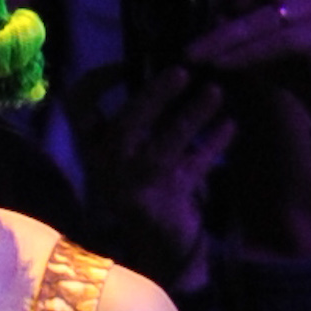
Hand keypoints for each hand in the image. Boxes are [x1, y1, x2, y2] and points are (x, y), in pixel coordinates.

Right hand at [86, 65, 233, 286]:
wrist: (157, 245)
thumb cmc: (143, 186)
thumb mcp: (129, 151)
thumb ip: (138, 115)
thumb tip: (169, 65)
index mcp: (92, 146)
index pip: (79, 103)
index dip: (98, 79)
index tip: (125, 65)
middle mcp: (107, 165)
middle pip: (129, 121)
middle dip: (157, 94)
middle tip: (184, 71)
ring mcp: (136, 184)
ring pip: (168, 141)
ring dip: (194, 114)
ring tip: (217, 93)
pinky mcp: (165, 200)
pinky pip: (195, 165)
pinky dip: (215, 143)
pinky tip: (231, 125)